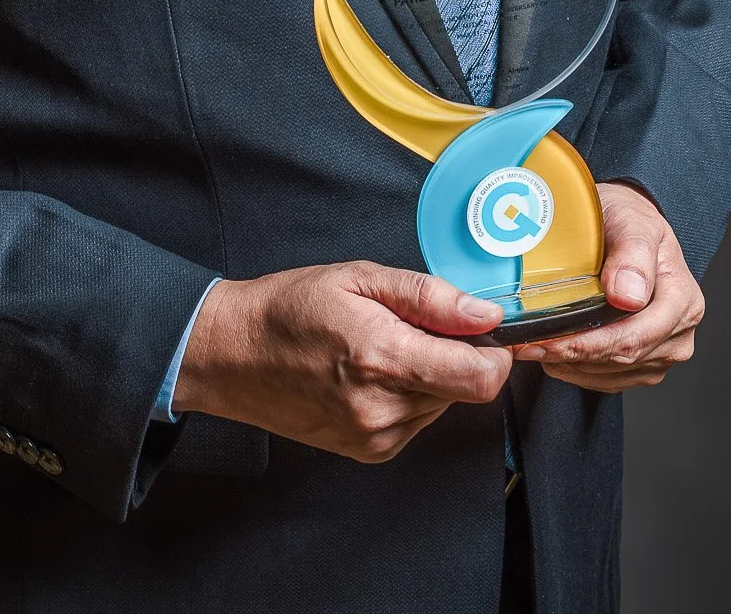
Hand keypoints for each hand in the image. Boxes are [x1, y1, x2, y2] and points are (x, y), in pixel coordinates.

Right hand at [172, 260, 512, 462]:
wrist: (234, 355)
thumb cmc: (289, 308)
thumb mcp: (359, 278)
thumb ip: (428, 296)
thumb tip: (485, 312)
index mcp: (384, 358)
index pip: (481, 378)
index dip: (496, 351)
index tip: (483, 329)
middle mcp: (384, 409)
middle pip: (464, 390)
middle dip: (453, 354)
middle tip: (410, 324)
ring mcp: (376, 437)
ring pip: (441, 404)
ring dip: (429, 374)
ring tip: (383, 345)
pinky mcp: (370, 451)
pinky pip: (416, 420)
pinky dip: (407, 394)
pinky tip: (372, 372)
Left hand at [513, 182, 703, 390]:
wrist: (628, 225)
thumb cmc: (629, 219)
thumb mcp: (631, 221)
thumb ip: (632, 253)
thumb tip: (628, 296)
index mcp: (681, 299)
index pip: (634, 335)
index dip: (589, 344)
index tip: (550, 341)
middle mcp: (678, 331)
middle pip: (622, 357)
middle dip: (571, 355)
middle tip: (527, 346)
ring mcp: (663, 350)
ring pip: (613, 373)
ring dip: (571, 365)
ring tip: (534, 347)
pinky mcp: (645, 362)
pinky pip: (611, 379)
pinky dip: (579, 370)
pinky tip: (556, 354)